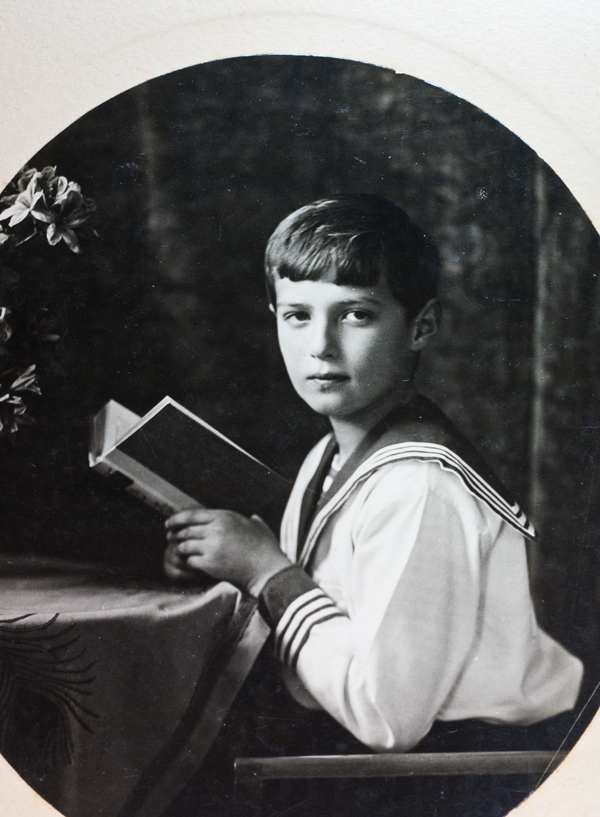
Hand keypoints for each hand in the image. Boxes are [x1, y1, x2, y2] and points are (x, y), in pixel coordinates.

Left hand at [164, 508, 290, 595]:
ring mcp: (211, 546)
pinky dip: (189, 562)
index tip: (169, 523)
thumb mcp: (259, 526)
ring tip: (181, 552)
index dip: (177, 519)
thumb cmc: (266, 548)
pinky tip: (192, 564)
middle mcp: (215, 529)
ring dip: (181, 550)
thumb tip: (252, 517)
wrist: (266, 569)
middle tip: (171, 539)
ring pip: (185, 546)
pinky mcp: (209, 563)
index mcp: (224, 516)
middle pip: (186, 530)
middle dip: (176, 535)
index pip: (192, 514)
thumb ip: (251, 520)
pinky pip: (190, 560)